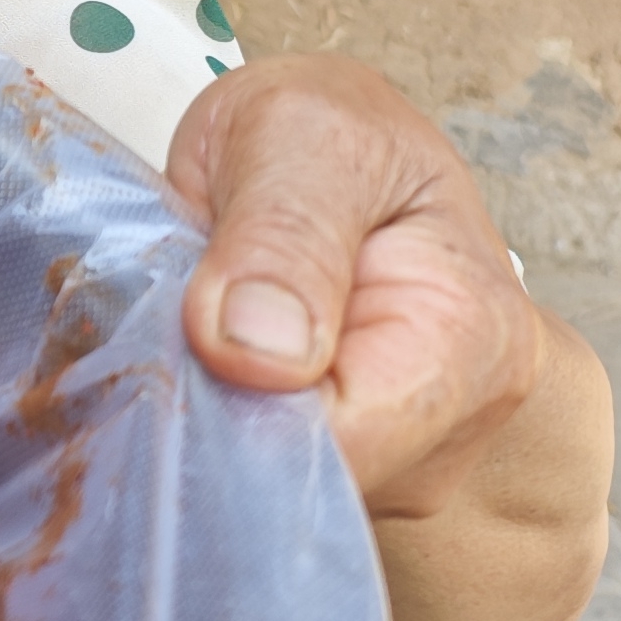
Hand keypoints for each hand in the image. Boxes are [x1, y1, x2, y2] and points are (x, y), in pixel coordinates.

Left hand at [165, 52, 612, 620]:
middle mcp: (450, 430)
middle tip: (153, 318)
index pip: (344, 443)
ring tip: (174, 324)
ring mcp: (398, 465)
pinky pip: (245, 476)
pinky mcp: (341, 475)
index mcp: (467, 339)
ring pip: (259, 486)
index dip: (233, 407)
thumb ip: (285, 230)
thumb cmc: (330, 141)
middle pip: (296, 482)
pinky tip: (185, 363)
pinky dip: (196, 423)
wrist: (342, 163)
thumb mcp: (304, 134)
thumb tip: (254, 352)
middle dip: (206, 415)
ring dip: (194, 416)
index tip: (167, 337)